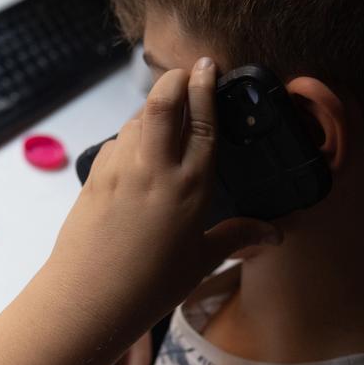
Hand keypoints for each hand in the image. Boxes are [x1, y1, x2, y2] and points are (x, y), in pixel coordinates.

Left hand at [46, 59, 281, 329]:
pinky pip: (116, 143)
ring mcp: (119, 169)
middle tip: (186, 72)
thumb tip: (275, 235)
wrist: (88, 298)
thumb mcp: (200, 261)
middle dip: (175, 79)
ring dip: (152, 108)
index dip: (206, 88)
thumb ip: (237, 237)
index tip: (210, 66)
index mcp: (189, 186)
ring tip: (166, 110)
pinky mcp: (94, 177)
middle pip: (163, 102)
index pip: (203, 122)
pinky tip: (138, 148)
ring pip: (136, 119)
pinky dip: (130, 135)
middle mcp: (153, 168)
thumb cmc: (151, 285)